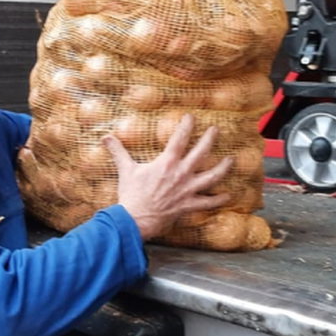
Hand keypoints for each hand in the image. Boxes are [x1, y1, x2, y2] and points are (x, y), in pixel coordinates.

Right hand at [104, 114, 232, 239]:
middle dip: (210, 139)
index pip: (179, 139)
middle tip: (216, 130)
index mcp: (166, 163)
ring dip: (223, 168)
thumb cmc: (131, 194)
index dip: (186, 126)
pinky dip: (219, 200)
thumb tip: (105, 137)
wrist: (136, 218)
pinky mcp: (189, 205)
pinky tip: (228, 195)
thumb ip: (118, 151)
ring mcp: (187, 190)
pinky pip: (208, 203)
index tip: (191, 117)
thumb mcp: (125, 170)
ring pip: (211, 176)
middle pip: (201, 153)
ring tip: (230, 160)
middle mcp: (181, 174)